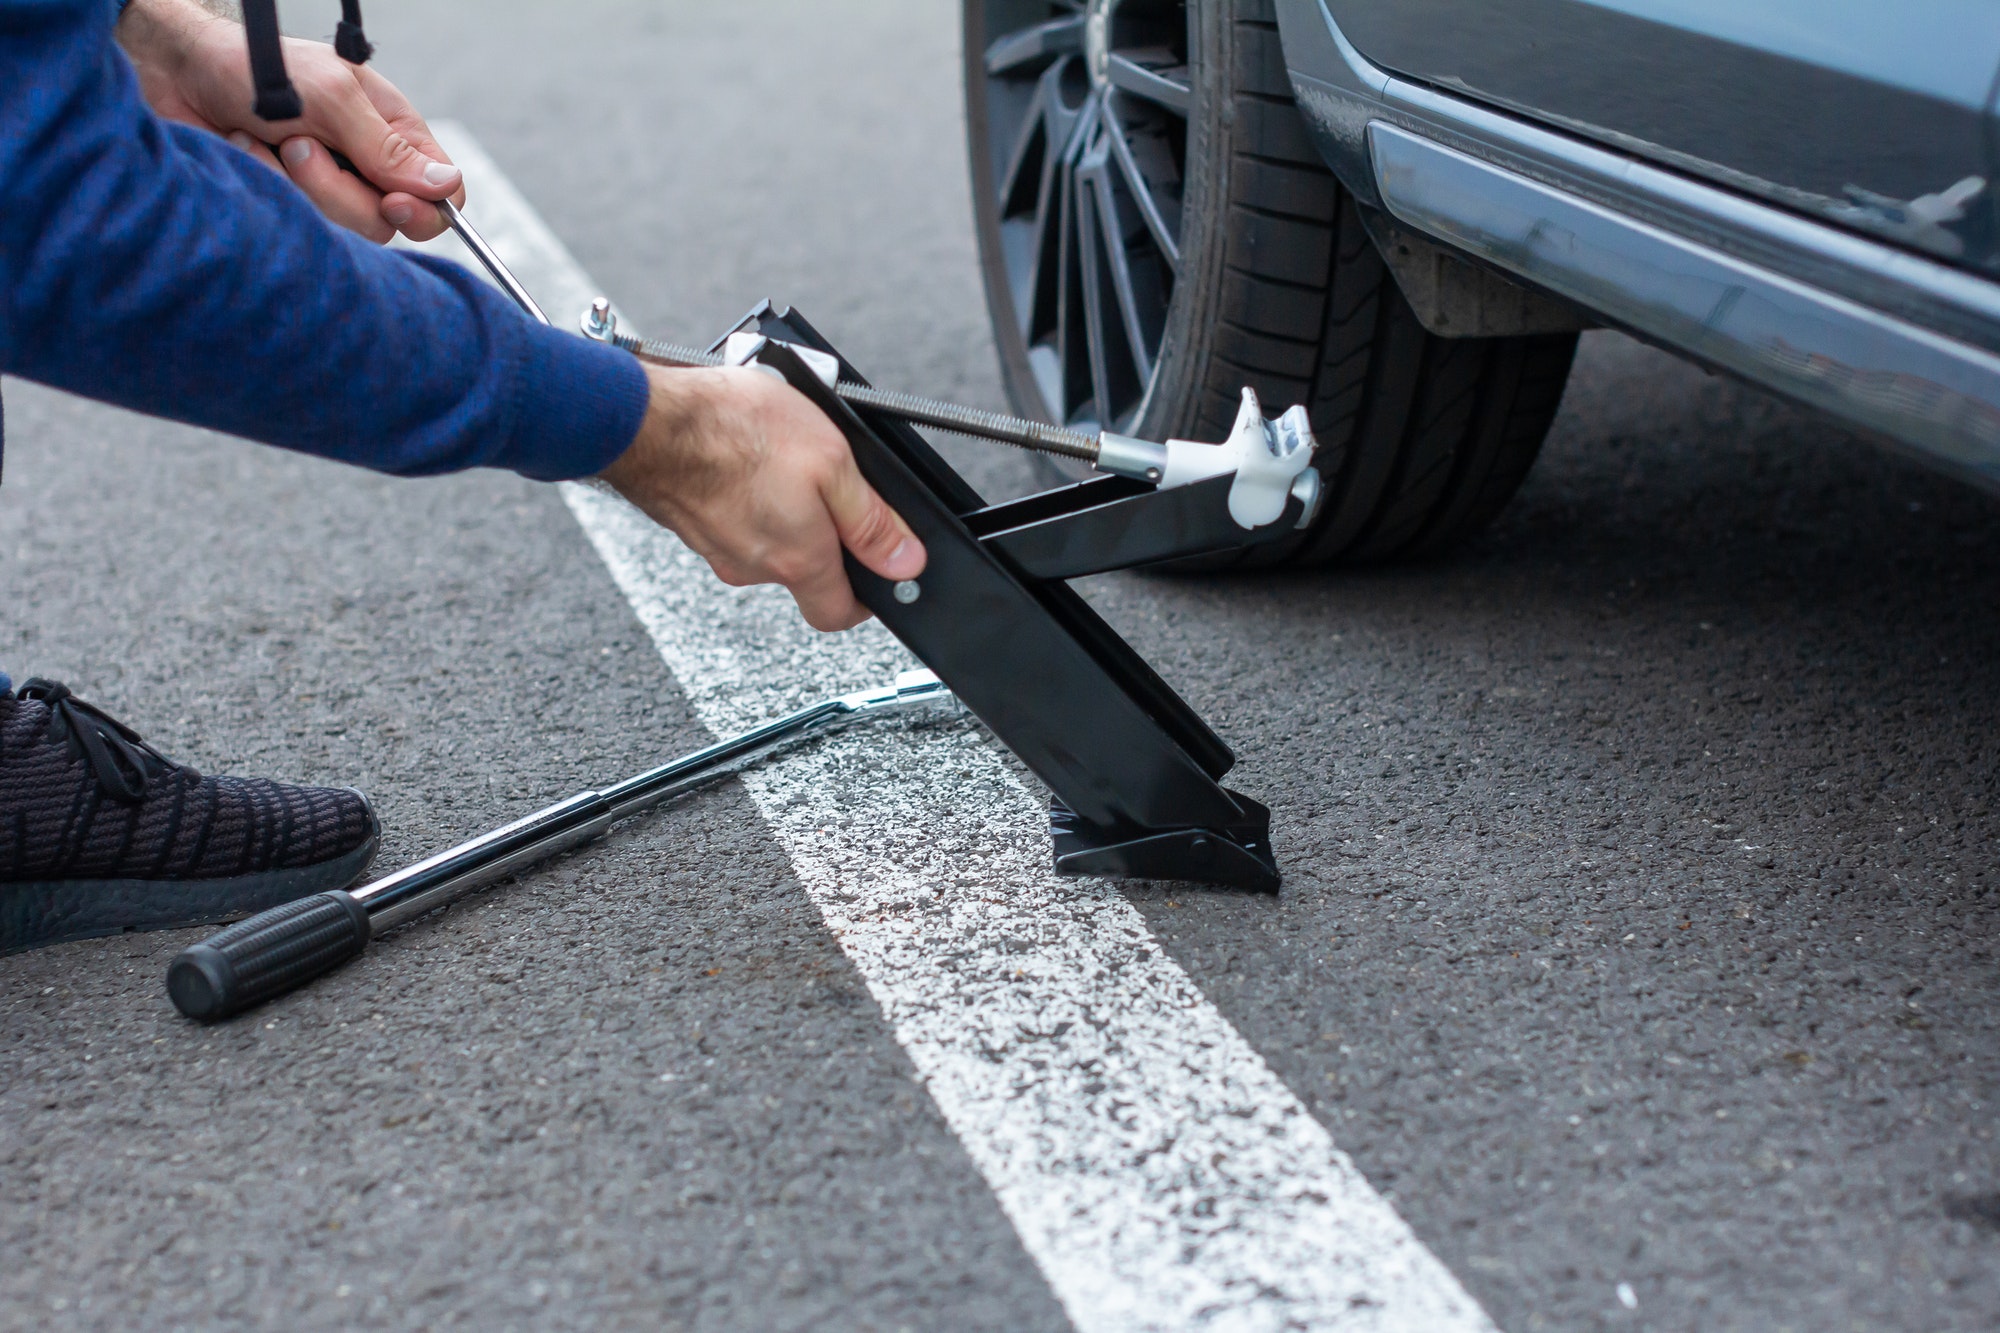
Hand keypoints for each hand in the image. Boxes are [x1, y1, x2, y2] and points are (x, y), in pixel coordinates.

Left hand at [117, 0, 462, 241]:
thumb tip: (447, 186)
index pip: (442, 194)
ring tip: (268, 139)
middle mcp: (366, 167)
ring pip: (342, 227)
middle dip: (337, 187)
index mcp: (392, 133)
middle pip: (388, 220)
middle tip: (299, 143)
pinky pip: (297, 225)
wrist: (176, 73)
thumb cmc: (255, 67)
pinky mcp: (290, 207)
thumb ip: (388, 147)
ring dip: (297, 182)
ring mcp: (327, 189)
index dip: (425, 209)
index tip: (389, 199)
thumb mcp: (332, 97)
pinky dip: (265, 184)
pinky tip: (245, 151)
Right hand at [600, 366, 927, 631]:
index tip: (877, 566)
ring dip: (783, 503)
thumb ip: (872, 520)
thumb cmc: (733, 431)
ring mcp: (717, 548)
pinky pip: (734, 517)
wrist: (647, 419)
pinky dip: (746, 491)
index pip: (839, 613)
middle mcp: (754, 566)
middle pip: (805, 570)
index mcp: (798, 561)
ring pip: (767, 539)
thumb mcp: (832, 463)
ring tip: (781, 452)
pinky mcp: (691, 523)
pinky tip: (746, 452)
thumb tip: (906, 562)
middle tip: (826, 481)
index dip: (866, 596)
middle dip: (823, 532)